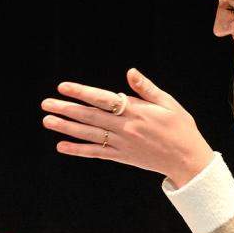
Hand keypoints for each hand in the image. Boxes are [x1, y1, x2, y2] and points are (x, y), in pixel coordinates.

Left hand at [41, 68, 214, 186]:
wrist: (188, 160)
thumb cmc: (180, 128)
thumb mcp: (168, 103)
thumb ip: (146, 88)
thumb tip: (130, 72)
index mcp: (136, 111)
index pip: (103, 99)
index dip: (82, 92)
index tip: (63, 87)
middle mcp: (125, 128)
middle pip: (90, 117)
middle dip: (66, 109)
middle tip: (46, 104)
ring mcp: (121, 144)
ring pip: (88, 135)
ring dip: (66, 128)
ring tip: (48, 121)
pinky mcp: (121, 157)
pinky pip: (95, 153)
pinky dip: (78, 150)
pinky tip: (62, 146)